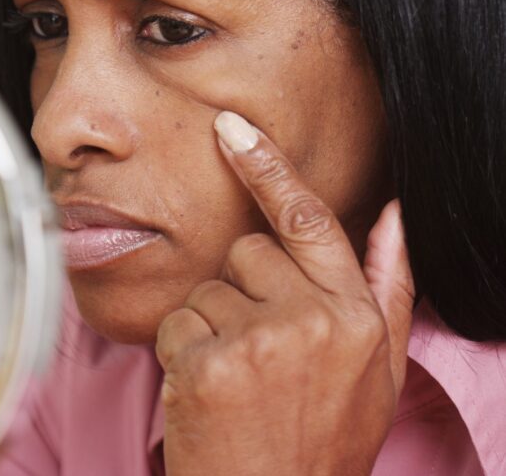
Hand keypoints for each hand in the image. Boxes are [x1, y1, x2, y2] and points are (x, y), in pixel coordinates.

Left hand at [155, 111, 414, 475]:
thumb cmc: (320, 439)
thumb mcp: (376, 370)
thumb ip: (386, 287)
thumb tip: (394, 215)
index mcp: (355, 316)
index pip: (309, 221)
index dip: (268, 169)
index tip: (232, 130)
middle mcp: (312, 320)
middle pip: (247, 253)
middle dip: (242, 290)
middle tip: (255, 351)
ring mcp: (258, 341)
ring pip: (207, 289)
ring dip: (210, 326)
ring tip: (234, 379)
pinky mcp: (207, 364)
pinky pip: (175, 323)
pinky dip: (180, 352)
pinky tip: (206, 392)